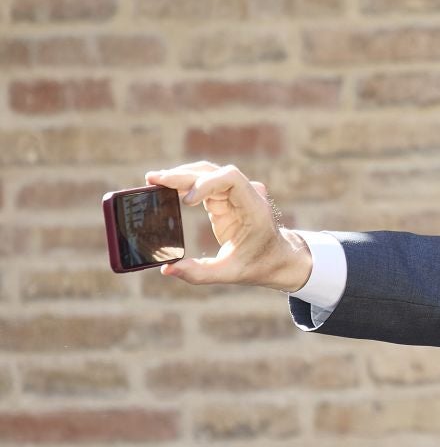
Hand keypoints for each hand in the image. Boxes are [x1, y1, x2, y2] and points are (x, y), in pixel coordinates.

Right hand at [145, 161, 312, 291]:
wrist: (279, 259)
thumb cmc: (259, 265)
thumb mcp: (230, 273)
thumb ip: (199, 273)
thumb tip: (166, 269)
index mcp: (254, 208)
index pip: (231, 179)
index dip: (207, 183)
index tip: (188, 201)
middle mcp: (248, 195)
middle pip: (213, 173)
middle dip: (182, 176)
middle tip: (153, 180)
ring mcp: (238, 193)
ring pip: (207, 173)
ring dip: (181, 176)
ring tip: (154, 181)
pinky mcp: (228, 197)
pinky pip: (205, 183)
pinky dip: (185, 184)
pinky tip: (166, 188)